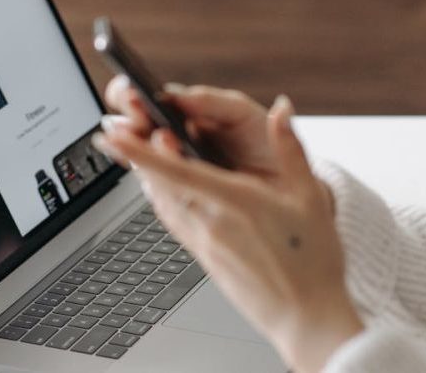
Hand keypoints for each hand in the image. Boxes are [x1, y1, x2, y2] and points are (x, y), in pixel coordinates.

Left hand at [93, 93, 362, 372]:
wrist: (305, 316)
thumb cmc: (311, 260)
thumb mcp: (310, 196)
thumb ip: (290, 146)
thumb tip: (282, 109)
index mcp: (234, 202)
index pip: (176, 170)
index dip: (140, 151)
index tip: (114, 136)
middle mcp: (210, 222)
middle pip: (159, 184)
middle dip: (134, 156)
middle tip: (117, 133)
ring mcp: (203, 243)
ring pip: (161, 202)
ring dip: (145, 176)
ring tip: (136, 154)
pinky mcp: (203, 256)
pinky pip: (171, 220)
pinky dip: (160, 197)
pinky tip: (163, 189)